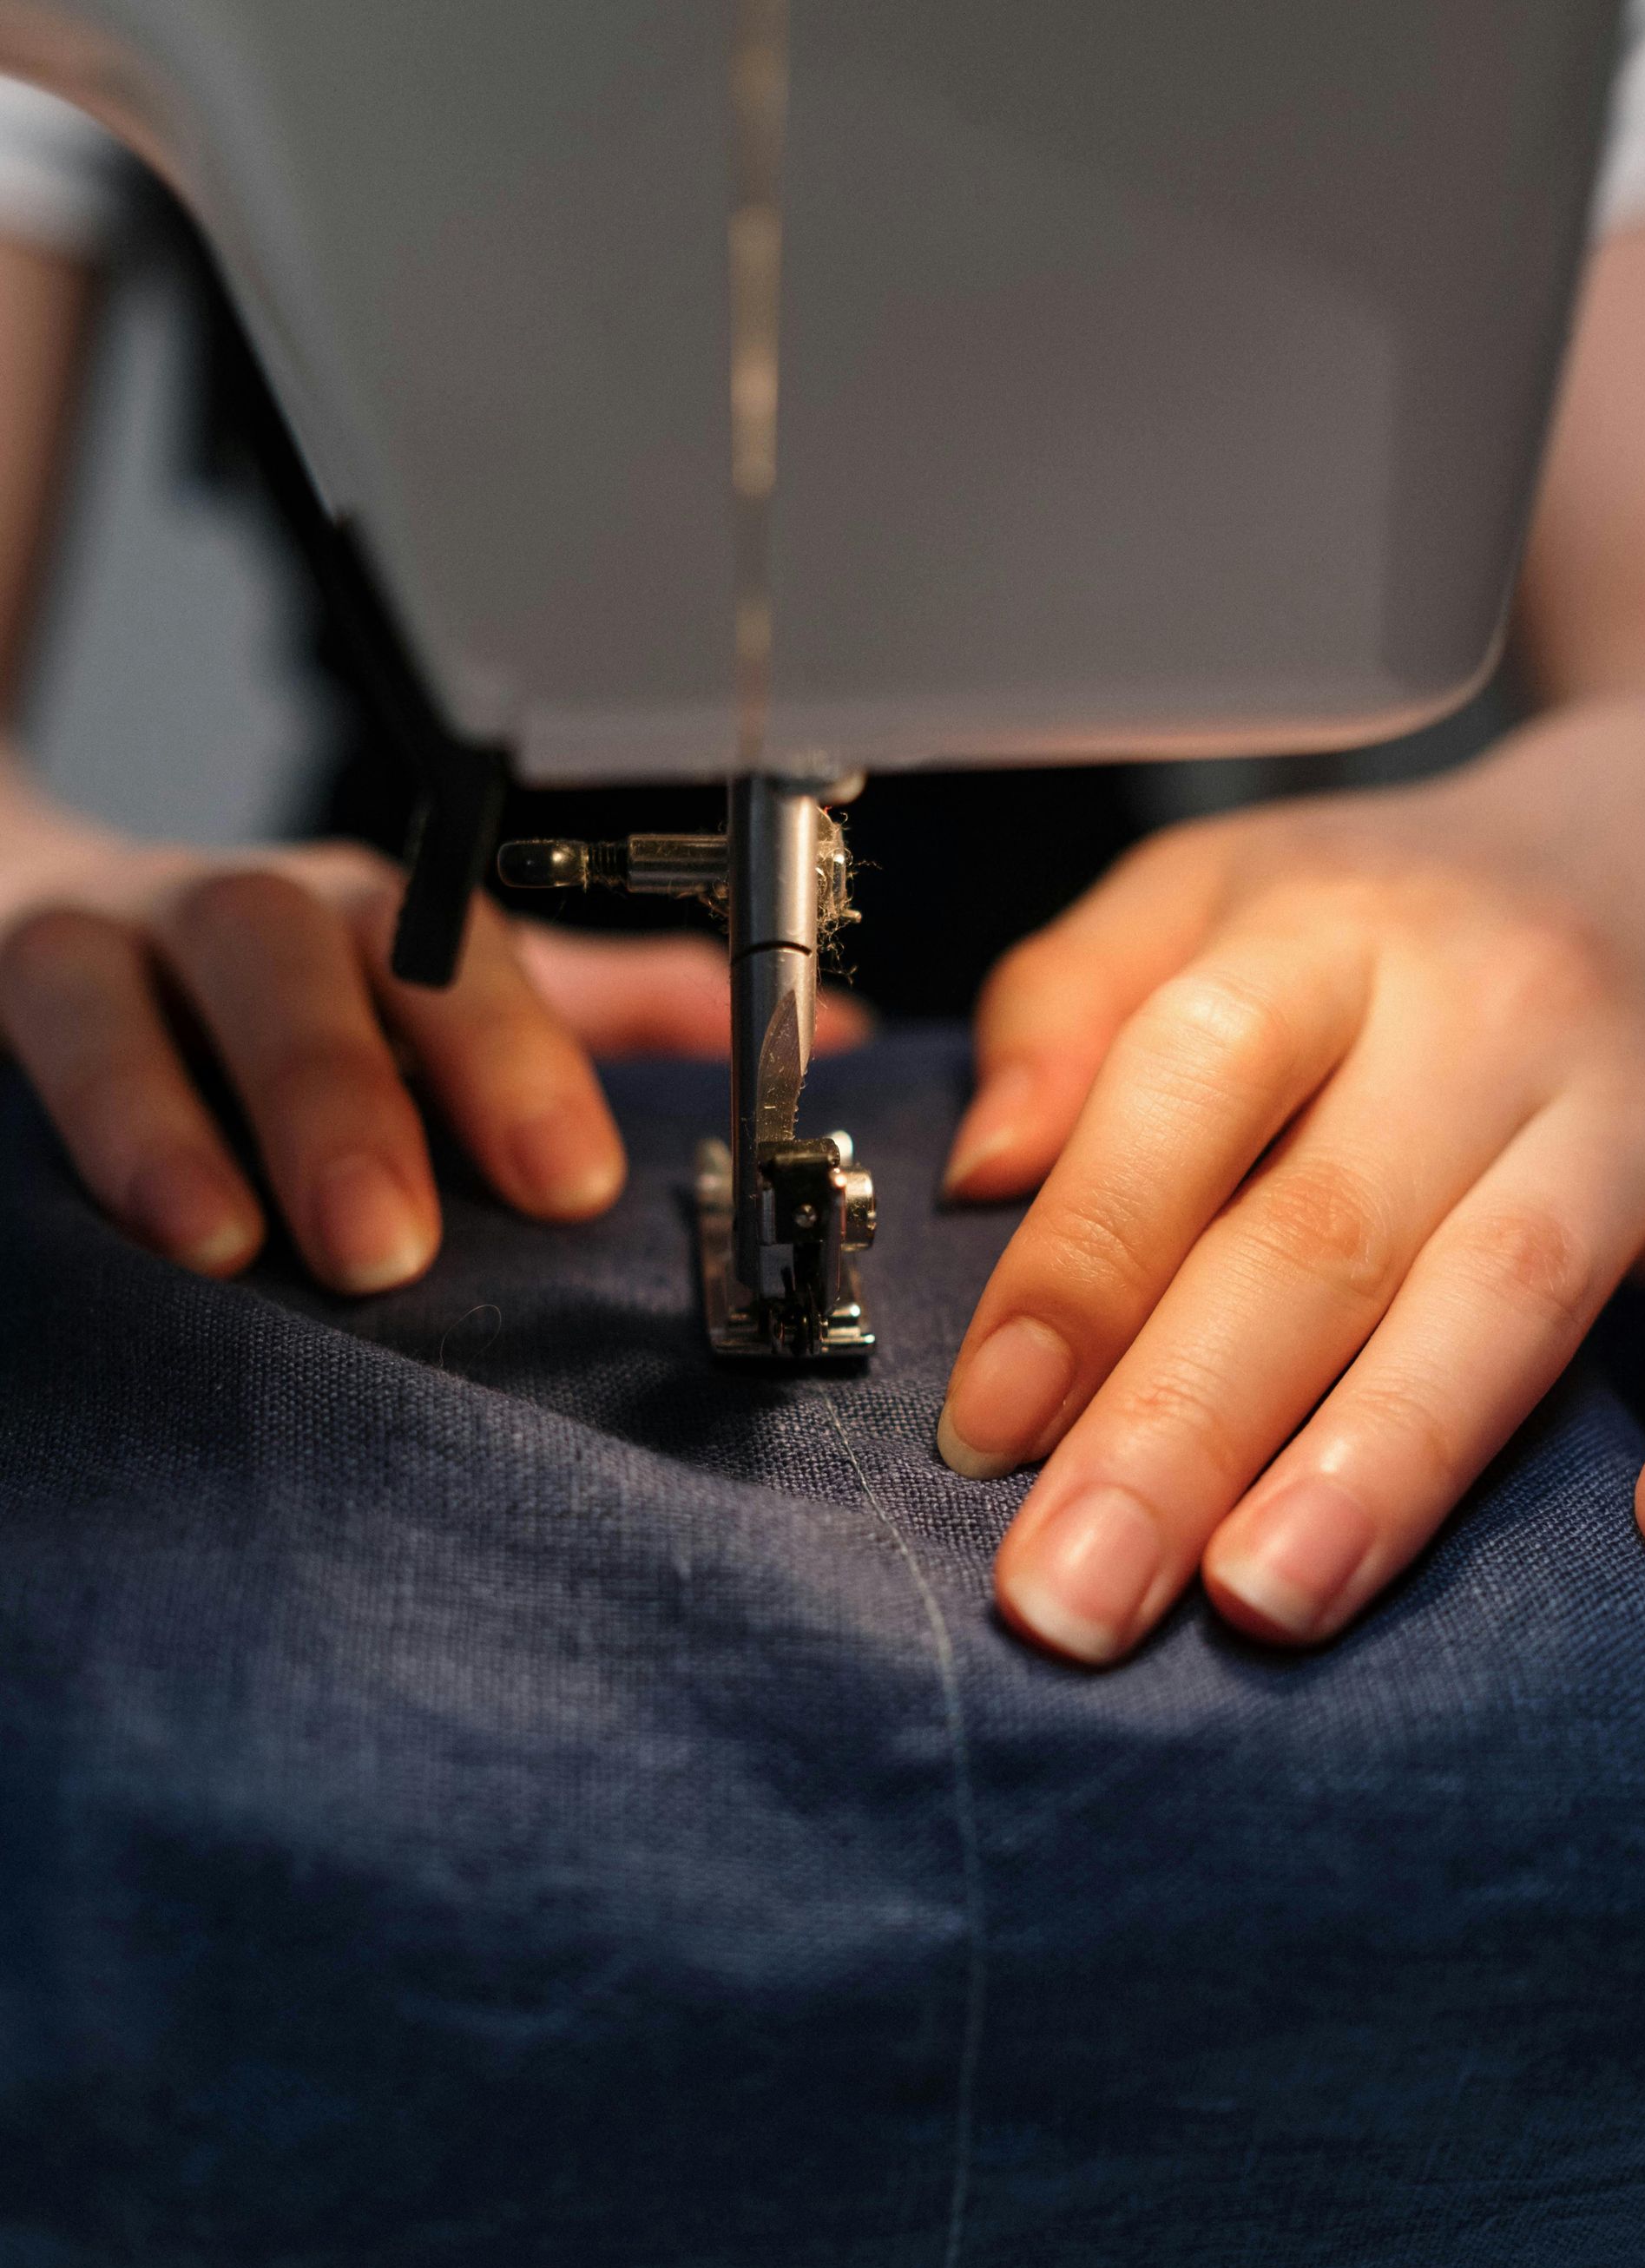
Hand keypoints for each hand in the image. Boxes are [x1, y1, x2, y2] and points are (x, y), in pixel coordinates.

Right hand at [0, 810, 867, 1293]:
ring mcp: (88, 958)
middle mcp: (226, 917)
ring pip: (102, 993)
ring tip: (216, 1244)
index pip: (446, 951)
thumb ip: (614, 1022)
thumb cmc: (301, 1000)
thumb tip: (835, 1039)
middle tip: (386, 1245)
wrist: (59, 932)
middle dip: (337, 1089)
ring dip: (157, 1113)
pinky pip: (5, 1058)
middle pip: (278, 953)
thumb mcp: (461, 1004)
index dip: (507, 1055)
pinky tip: (86, 1228)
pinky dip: (49, 1126)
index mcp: (367, 920)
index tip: (568, 1182)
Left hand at [936, 698, 1644, 1661]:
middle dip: (1187, 1425)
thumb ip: (1069, 1006)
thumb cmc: (1374, 914)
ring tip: (1266, 1601)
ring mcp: (1626, 1107)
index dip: (1084, 1262)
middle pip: (1323, 1228)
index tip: (988, 1426)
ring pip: (1502, 1294)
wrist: (1636, 842)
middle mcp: (1483, 1014)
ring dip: (1382, 1463)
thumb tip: (983, 1168)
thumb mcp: (1200, 894)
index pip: (1188, 1082)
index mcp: (1324, 932)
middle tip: (1077, 1594)